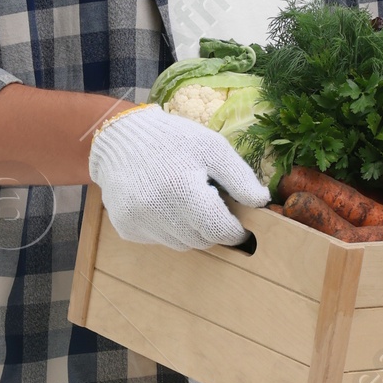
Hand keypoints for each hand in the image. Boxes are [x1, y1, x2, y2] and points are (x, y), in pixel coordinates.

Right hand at [88, 104, 269, 249]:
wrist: (119, 137)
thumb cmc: (172, 139)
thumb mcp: (211, 147)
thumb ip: (240, 176)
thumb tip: (262, 203)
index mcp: (182, 188)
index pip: (219, 230)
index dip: (235, 231)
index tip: (239, 225)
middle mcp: (157, 210)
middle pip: (202, 241)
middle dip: (212, 228)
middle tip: (209, 204)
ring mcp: (139, 222)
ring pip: (181, 244)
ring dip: (190, 229)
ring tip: (183, 200)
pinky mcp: (126, 228)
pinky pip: (159, 240)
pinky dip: (167, 228)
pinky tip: (161, 203)